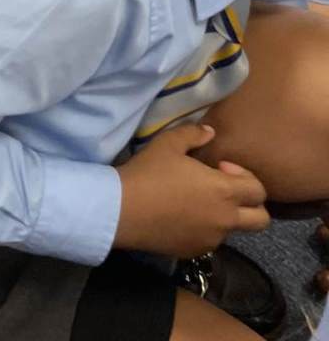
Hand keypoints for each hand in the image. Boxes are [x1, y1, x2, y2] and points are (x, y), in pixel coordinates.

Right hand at [114, 124, 269, 258]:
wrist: (123, 210)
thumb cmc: (149, 173)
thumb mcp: (168, 143)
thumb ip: (194, 134)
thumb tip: (210, 133)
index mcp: (224, 191)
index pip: (259, 190)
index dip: (246, 176)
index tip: (220, 167)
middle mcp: (225, 219)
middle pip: (261, 220)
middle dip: (253, 204)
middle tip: (225, 190)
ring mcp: (212, 239)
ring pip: (234, 230)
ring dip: (225, 216)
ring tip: (197, 202)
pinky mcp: (195, 251)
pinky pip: (210, 239)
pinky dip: (205, 228)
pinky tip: (181, 216)